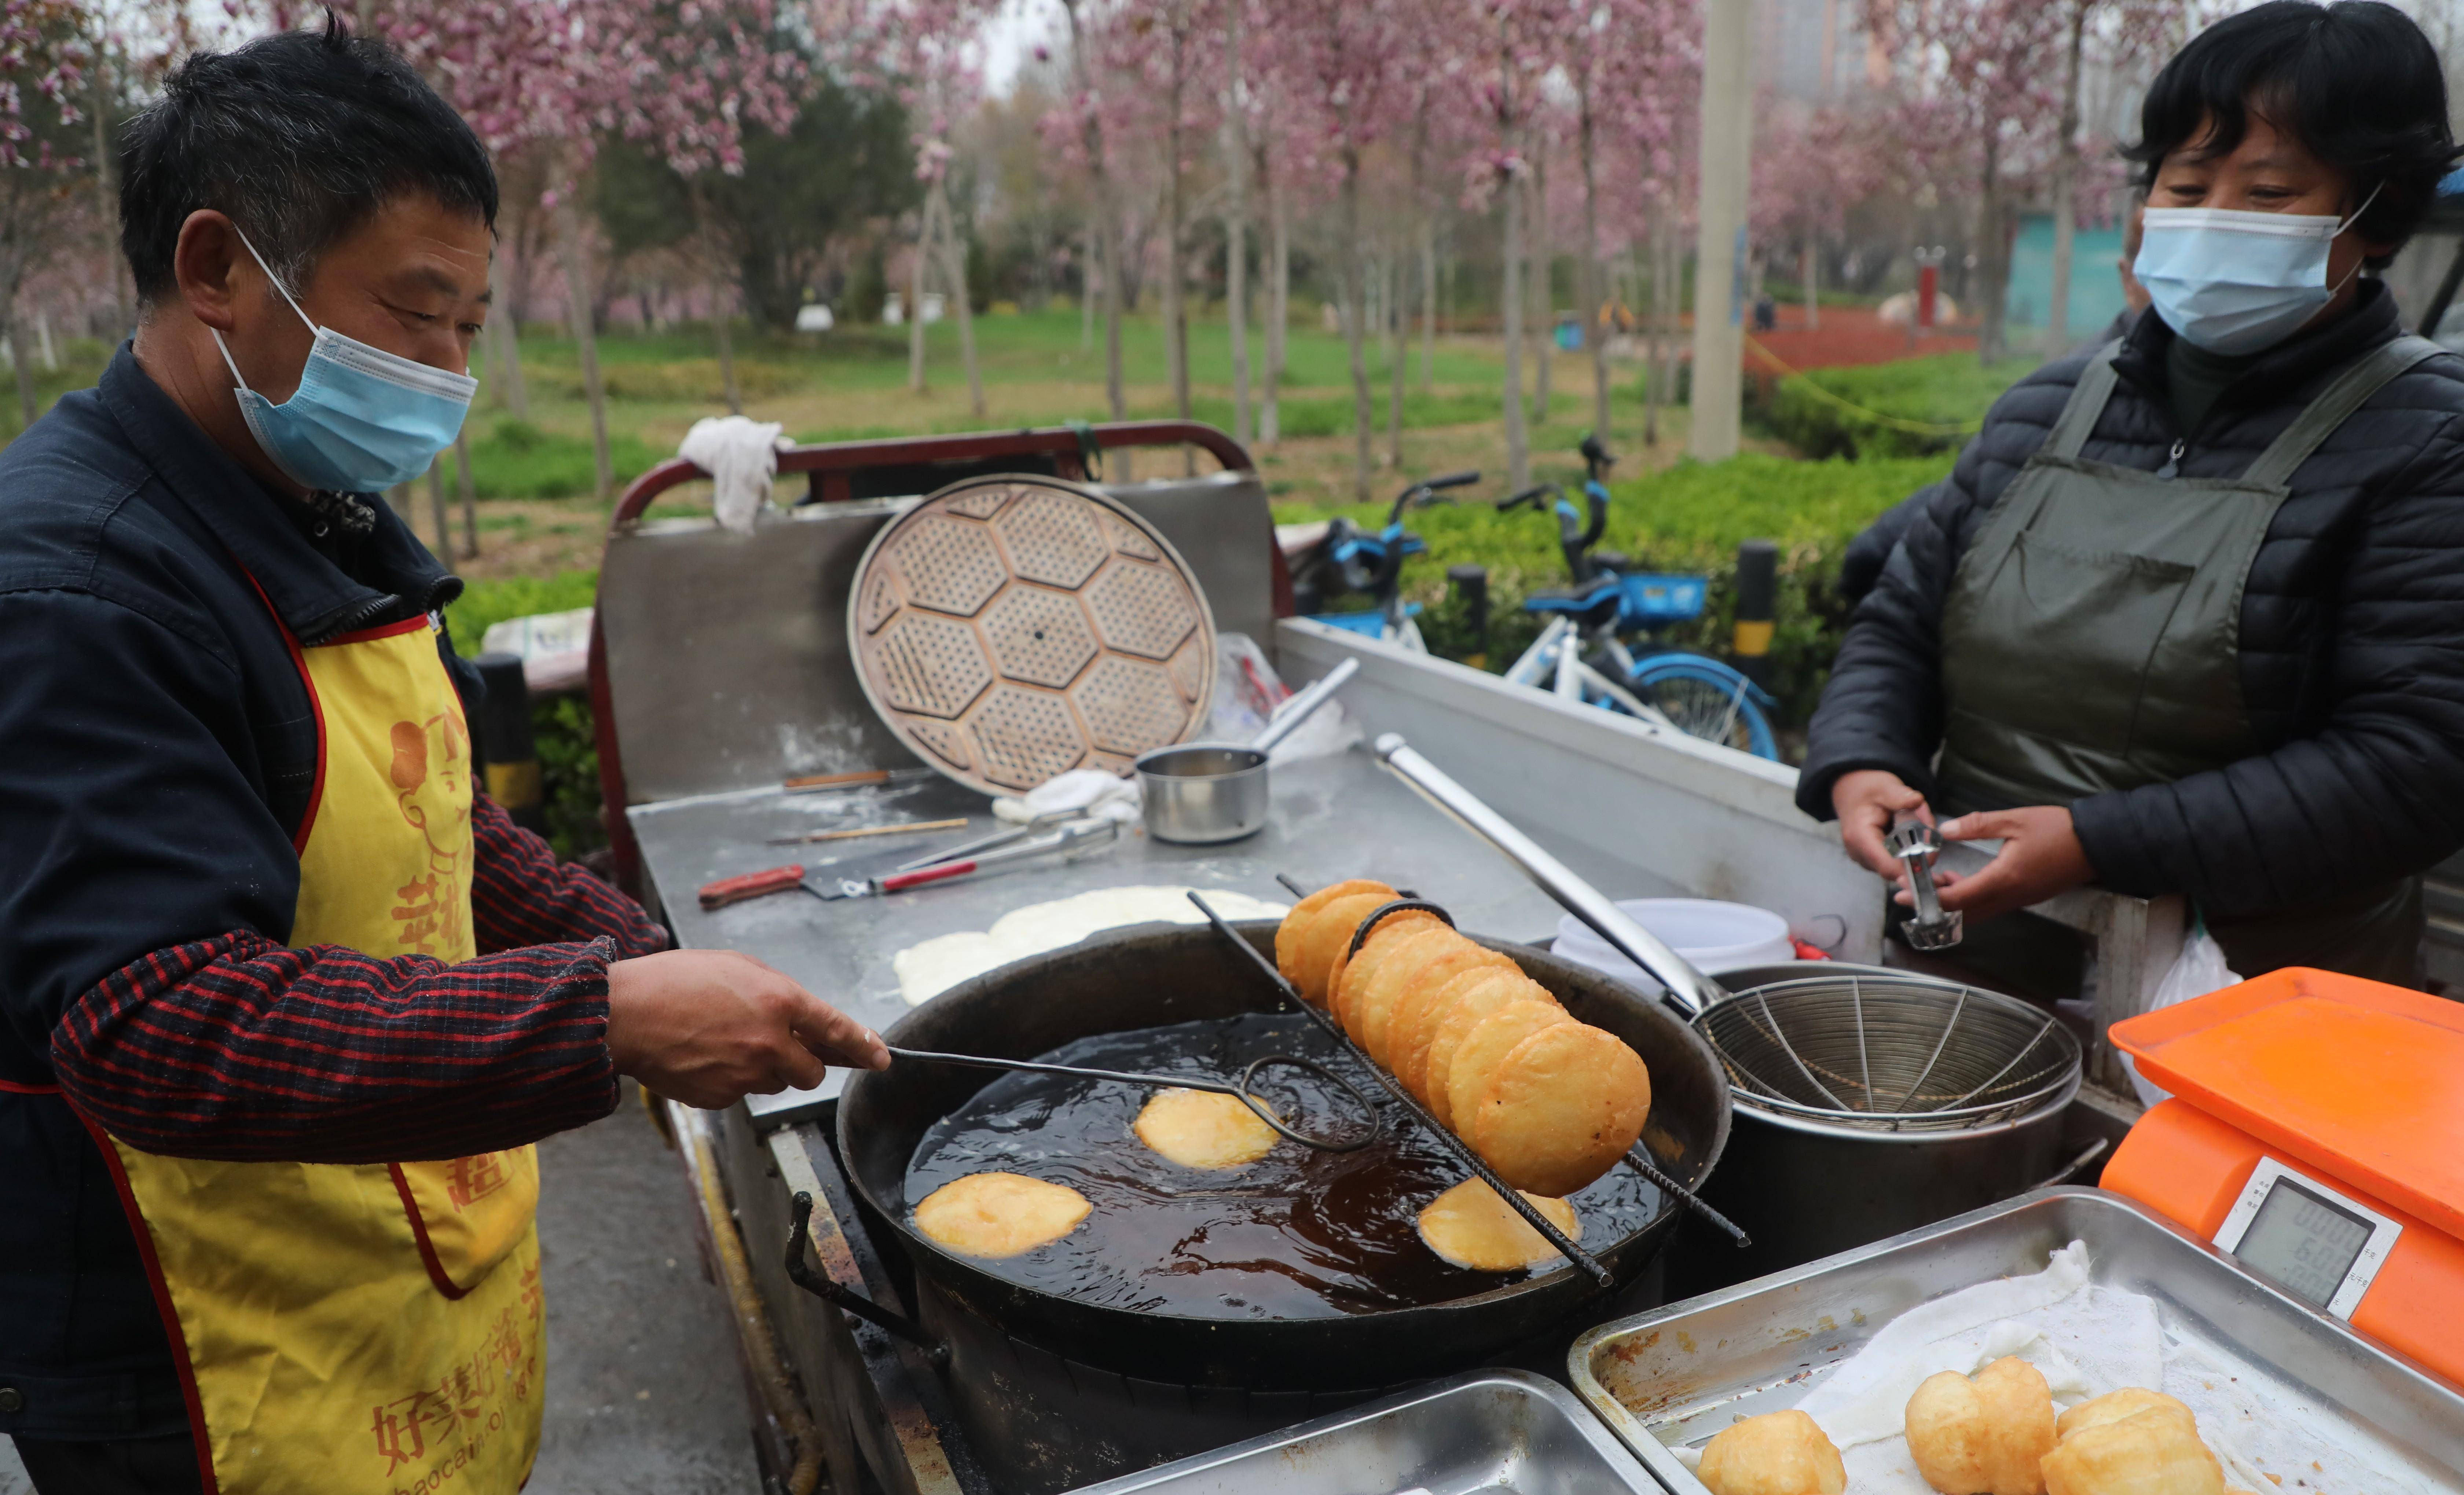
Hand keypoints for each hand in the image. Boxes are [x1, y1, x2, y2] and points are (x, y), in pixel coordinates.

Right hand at [606, 949, 887, 1109]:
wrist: (624, 1014)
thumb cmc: (676, 981)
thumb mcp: (738, 968)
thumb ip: (778, 994)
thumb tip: (802, 1020)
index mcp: (779, 1001)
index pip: (838, 1030)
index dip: (864, 1046)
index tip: (881, 1058)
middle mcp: (769, 1042)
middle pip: (811, 1071)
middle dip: (804, 1063)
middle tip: (779, 1046)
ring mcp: (745, 1074)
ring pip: (774, 1082)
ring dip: (764, 1068)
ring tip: (724, 1041)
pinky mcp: (720, 1097)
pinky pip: (741, 1093)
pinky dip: (732, 1079)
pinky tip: (706, 1056)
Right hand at [1832, 769, 1931, 881]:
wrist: (1852, 793)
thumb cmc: (1868, 790)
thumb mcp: (1885, 787)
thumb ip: (1900, 796)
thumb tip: (1917, 800)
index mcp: (1860, 837)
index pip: (1889, 867)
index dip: (1914, 865)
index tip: (1933, 849)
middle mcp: (1859, 854)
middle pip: (1898, 869)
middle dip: (1919, 852)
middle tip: (1927, 825)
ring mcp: (1865, 860)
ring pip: (1899, 867)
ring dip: (1915, 849)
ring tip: (1916, 822)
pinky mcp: (1872, 861)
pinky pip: (1896, 862)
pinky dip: (1908, 849)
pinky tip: (1908, 831)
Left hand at [1922, 806, 2094, 920]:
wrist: (2098, 844)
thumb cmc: (2059, 829)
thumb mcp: (2015, 820)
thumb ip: (1977, 825)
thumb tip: (1945, 829)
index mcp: (2005, 878)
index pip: (1959, 898)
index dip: (1928, 898)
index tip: (1904, 892)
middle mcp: (2010, 896)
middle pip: (1963, 913)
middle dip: (1932, 906)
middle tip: (1907, 894)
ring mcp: (2018, 900)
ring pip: (1975, 912)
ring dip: (1950, 904)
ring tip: (1929, 884)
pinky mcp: (2024, 897)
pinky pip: (1989, 906)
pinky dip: (1968, 900)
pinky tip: (1957, 882)